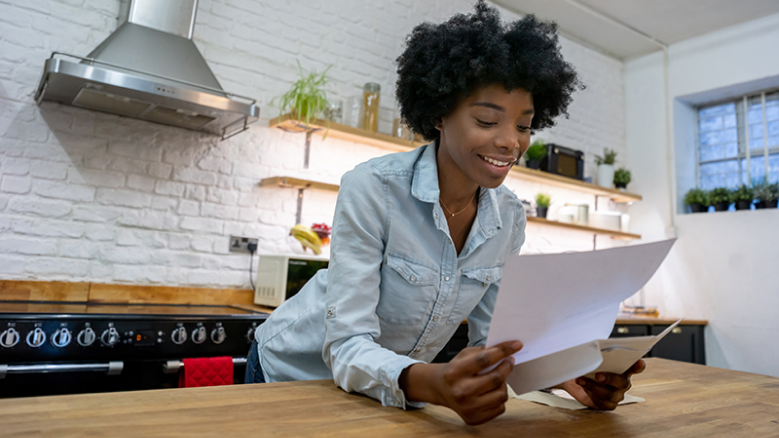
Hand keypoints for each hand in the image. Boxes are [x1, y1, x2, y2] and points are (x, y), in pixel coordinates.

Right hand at [400, 340, 522, 425]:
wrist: (443, 390)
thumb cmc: (456, 371)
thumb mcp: (464, 356)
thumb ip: (484, 351)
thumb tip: (508, 349)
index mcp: (455, 372)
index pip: (484, 359)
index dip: (503, 350)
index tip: (517, 344)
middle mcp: (460, 391)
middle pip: (496, 378)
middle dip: (507, 367)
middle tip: (510, 361)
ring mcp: (467, 408)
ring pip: (501, 395)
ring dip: (503, 384)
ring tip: (497, 379)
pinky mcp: (474, 419)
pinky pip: (500, 408)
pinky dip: (499, 398)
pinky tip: (491, 392)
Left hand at [562, 359, 645, 409]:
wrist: (575, 379)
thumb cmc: (587, 366)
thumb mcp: (591, 358)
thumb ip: (597, 356)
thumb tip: (593, 352)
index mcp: (624, 369)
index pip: (635, 367)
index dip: (638, 366)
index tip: (638, 362)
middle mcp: (623, 383)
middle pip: (622, 382)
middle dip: (610, 379)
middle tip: (598, 376)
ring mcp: (616, 395)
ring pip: (609, 394)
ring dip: (594, 387)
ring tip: (581, 380)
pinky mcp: (607, 405)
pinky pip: (601, 402)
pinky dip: (590, 394)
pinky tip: (582, 387)